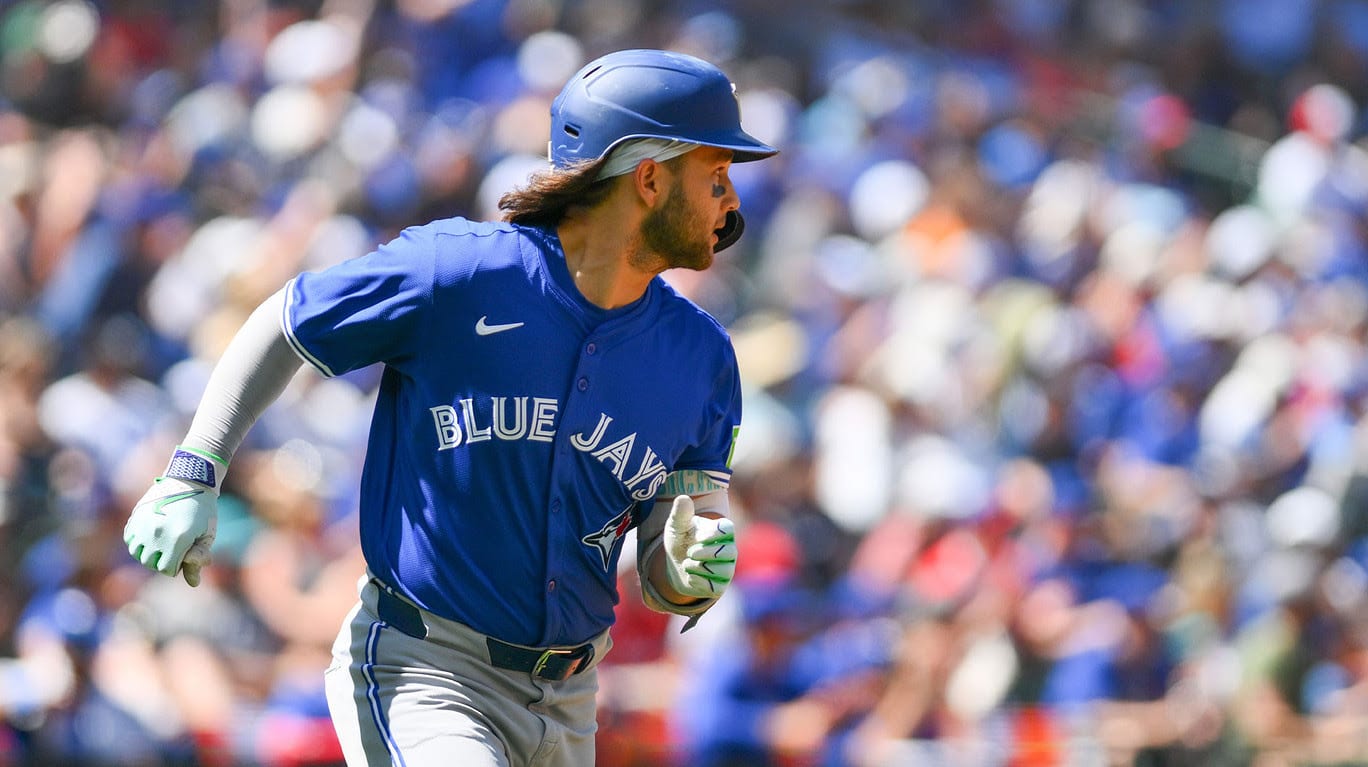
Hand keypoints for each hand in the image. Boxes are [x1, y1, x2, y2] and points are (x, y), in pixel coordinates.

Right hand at [124, 447, 225, 586]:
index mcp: (179, 539)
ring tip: (161, 542)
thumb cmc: (203, 510)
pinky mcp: (135, 517)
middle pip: (151, 563)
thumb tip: (193, 583)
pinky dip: (138, 541)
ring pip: (138, 553)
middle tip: (173, 548)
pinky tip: (150, 534)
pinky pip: (130, 540)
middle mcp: (158, 533)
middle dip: (162, 560)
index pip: (167, 570)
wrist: (189, 480)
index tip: (183, 555)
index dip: (177, 566)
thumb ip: (198, 558)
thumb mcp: (207, 534)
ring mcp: (144, 525)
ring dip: (148, 552)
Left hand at [662, 495, 736, 598]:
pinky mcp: (720, 586)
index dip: (712, 533)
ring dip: (699, 567)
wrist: (675, 564)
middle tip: (690, 552)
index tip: (698, 536)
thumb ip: (681, 513)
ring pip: (724, 570)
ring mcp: (727, 568)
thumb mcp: (676, 525)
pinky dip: (699, 581)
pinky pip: (716, 587)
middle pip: (729, 551)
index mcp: (722, 531)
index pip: (728, 529)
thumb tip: (683, 498)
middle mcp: (730, 549)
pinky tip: (690, 575)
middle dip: (704, 552)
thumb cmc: (681, 540)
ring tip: (688, 563)